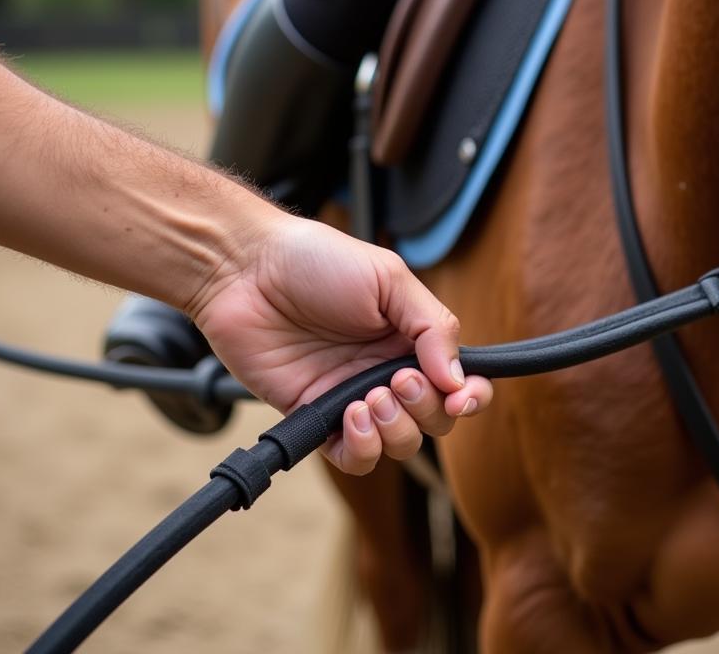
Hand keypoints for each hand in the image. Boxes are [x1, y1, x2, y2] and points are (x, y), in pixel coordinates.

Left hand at [191, 214, 492, 474]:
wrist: (247, 270)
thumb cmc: (317, 260)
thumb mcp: (389, 278)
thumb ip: (433, 326)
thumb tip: (459, 379)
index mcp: (411, 336)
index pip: (460, 380)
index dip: (471, 396)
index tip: (461, 397)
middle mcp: (386, 369)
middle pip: (433, 420)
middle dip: (426, 409)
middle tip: (397, 380)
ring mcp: (350, 396)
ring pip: (398, 444)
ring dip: (396, 430)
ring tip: (370, 397)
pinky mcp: (314, 417)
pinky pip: (353, 457)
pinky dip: (363, 448)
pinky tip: (349, 416)